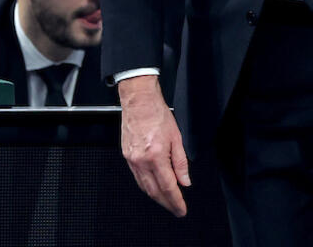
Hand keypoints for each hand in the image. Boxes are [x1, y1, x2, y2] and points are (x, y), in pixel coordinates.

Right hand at [117, 75, 189, 216]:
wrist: (139, 102)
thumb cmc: (158, 114)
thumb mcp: (177, 138)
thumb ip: (181, 163)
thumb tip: (185, 181)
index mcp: (156, 156)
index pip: (168, 187)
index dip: (176, 201)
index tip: (181, 209)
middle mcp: (142, 161)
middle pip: (154, 191)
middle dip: (166, 203)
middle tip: (176, 209)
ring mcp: (132, 160)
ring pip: (144, 187)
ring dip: (156, 197)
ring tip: (166, 201)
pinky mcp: (126, 156)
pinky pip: (137, 177)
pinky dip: (146, 186)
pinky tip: (153, 187)